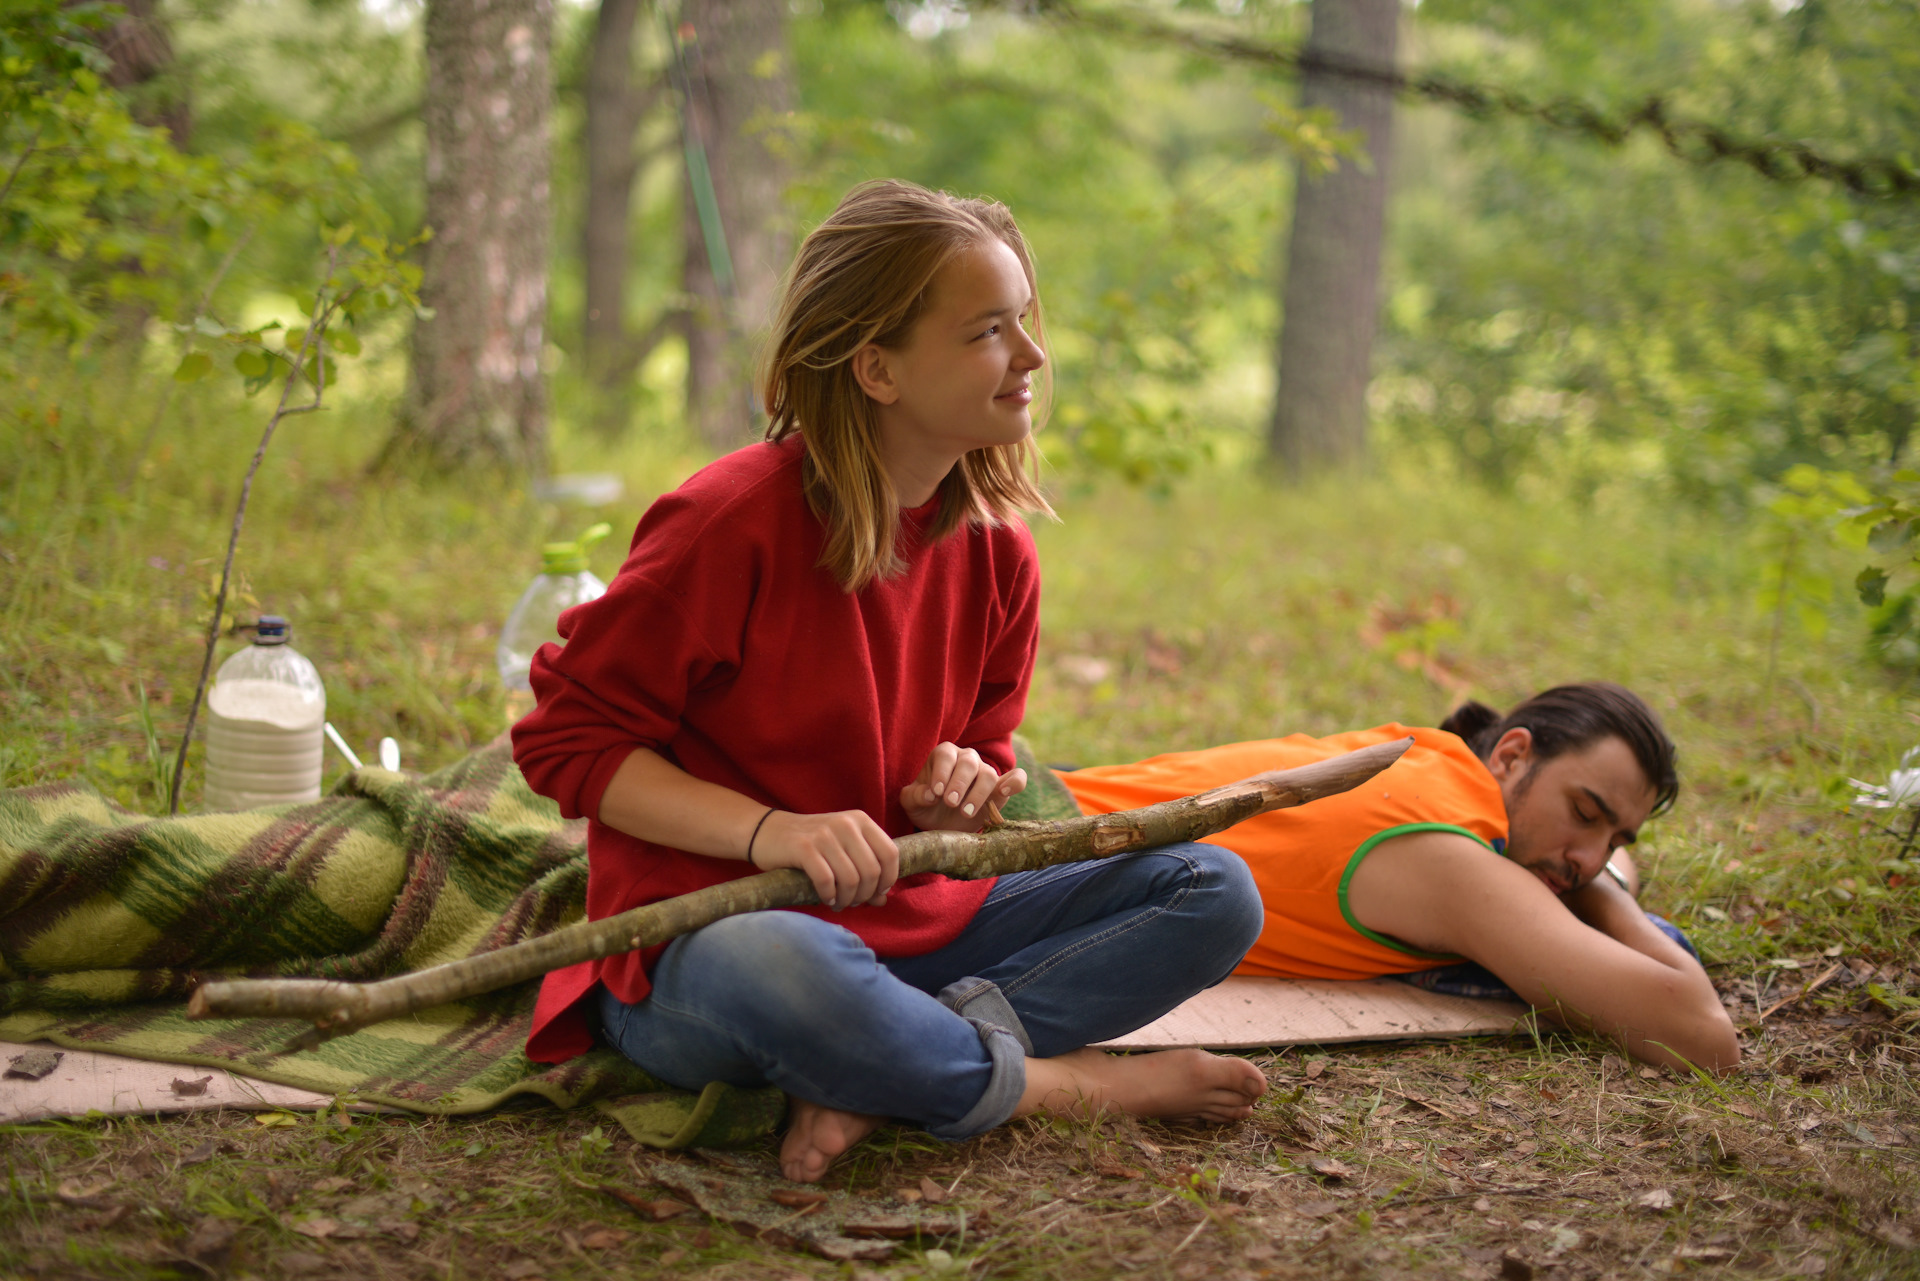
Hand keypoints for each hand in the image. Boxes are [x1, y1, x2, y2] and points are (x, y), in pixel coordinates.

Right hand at [749, 810, 898, 910]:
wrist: (768, 832)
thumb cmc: (811, 845)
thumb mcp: (843, 851)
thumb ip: (865, 872)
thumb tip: (883, 901)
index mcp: (860, 820)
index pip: (890, 853)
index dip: (888, 879)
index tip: (877, 893)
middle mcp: (846, 824)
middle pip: (871, 870)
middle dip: (865, 894)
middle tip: (853, 902)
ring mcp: (824, 834)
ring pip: (851, 879)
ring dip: (847, 899)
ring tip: (839, 903)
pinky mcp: (804, 847)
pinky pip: (826, 880)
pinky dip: (829, 896)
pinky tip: (826, 898)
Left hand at [901, 742, 1026, 832]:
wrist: (942, 825)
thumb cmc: (926, 807)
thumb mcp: (912, 803)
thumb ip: (914, 796)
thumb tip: (929, 794)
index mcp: (944, 755)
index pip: (945, 755)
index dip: (942, 772)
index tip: (936, 792)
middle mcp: (967, 759)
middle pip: (969, 762)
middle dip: (959, 783)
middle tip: (950, 803)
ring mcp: (986, 772)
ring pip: (989, 773)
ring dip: (978, 793)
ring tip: (966, 812)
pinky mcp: (1001, 789)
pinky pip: (1017, 778)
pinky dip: (1015, 782)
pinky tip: (1005, 791)